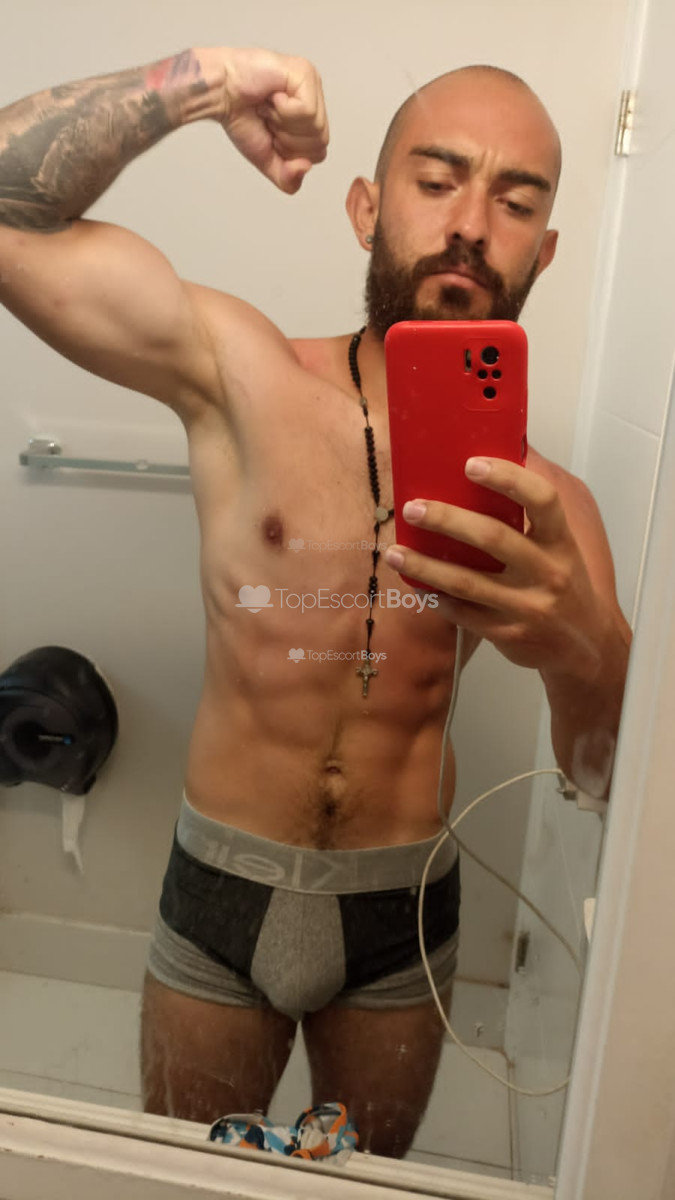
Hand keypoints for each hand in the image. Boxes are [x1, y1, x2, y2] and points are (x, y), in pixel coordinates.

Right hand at [220, 48, 328, 192]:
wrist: (219, 93)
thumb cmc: (240, 116)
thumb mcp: (266, 159)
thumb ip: (287, 178)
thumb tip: (305, 167)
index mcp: (309, 118)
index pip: (318, 154)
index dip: (291, 153)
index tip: (270, 132)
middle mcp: (314, 99)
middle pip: (321, 143)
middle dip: (288, 141)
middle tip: (268, 119)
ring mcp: (312, 84)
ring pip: (316, 128)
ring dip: (283, 124)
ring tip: (269, 107)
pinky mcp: (306, 73)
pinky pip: (308, 111)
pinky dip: (284, 111)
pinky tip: (272, 97)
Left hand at [384, 456, 612, 677]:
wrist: (587, 646)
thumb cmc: (565, 584)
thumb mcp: (562, 547)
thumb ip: (534, 512)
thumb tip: (507, 453)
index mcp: (561, 542)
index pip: (542, 500)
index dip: (507, 478)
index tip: (471, 464)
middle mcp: (547, 572)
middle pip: (493, 538)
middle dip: (447, 520)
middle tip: (413, 508)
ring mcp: (527, 606)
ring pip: (467, 582)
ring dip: (425, 566)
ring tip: (394, 553)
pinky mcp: (508, 634)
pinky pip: (463, 614)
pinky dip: (436, 599)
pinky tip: (416, 586)